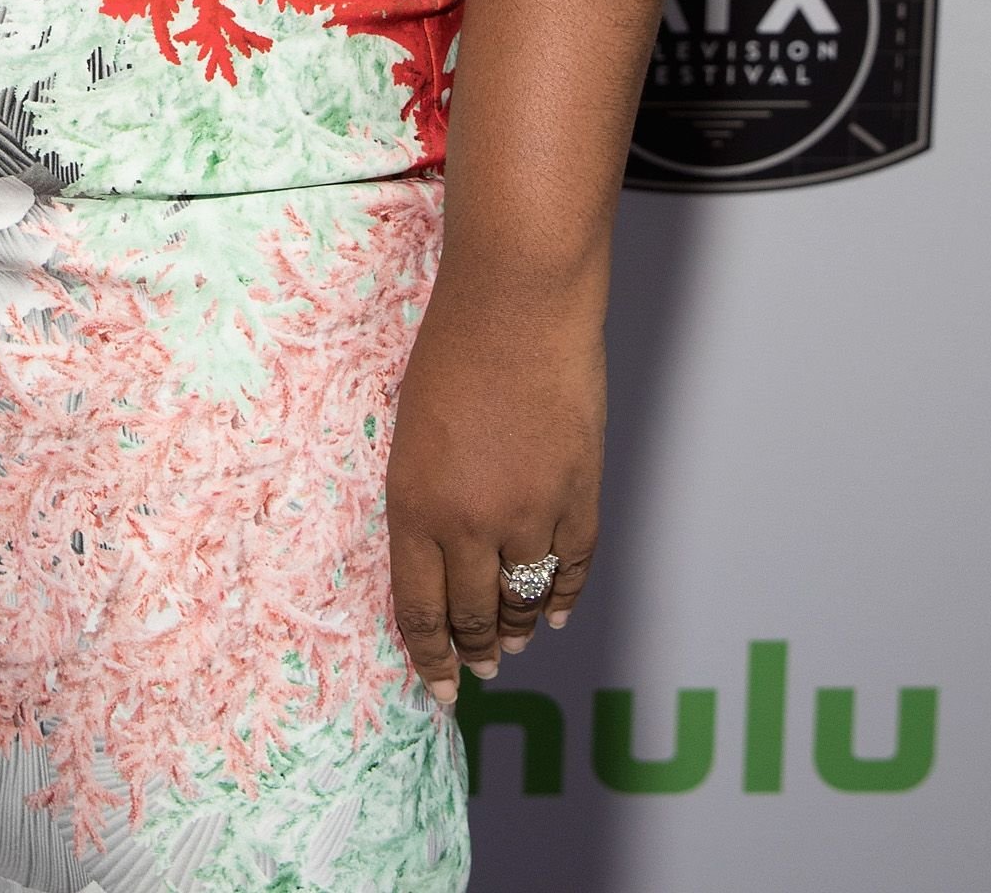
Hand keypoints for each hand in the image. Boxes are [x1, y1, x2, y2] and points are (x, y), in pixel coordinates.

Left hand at [385, 281, 603, 700]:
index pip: (420, 609)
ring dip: (516, 629)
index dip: (429, 657)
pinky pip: (572, 567)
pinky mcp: (580, 494)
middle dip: (473, 651)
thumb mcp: (410, 431)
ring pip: (524, 601)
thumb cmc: (451, 349)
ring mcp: (531, 513)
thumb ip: (423, 498)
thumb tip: (440, 555)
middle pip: (474, 616)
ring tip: (510, 645)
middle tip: (477, 671)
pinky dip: (561, 597)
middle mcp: (470, 523)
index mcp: (414, 505)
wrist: (518, 301)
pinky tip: (551, 611)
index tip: (439, 688)